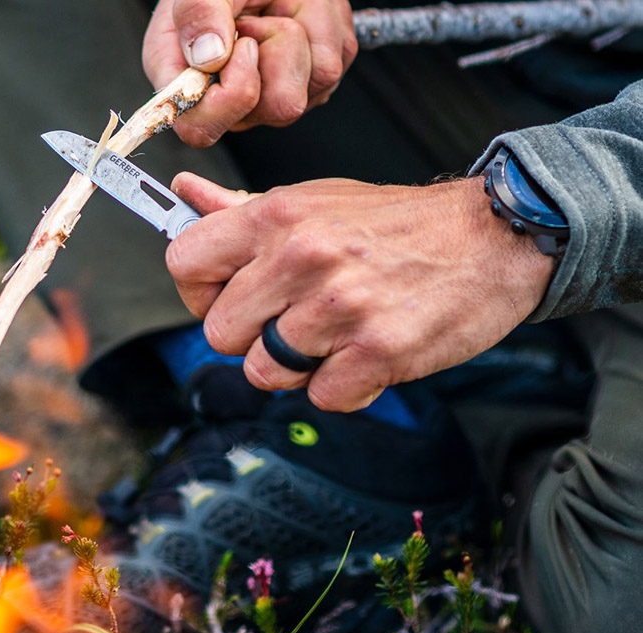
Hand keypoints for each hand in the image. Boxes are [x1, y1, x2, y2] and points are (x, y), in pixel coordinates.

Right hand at [143, 0, 356, 146]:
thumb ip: (197, 13)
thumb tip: (208, 56)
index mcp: (186, 86)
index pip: (202, 129)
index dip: (230, 96)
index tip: (242, 44)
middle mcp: (232, 104)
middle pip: (275, 109)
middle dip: (273, 52)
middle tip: (253, 21)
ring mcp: (275, 98)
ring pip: (311, 86)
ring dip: (296, 33)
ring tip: (273, 12)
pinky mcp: (313, 83)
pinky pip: (332, 63)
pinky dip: (320, 25)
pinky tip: (294, 12)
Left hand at [165, 173, 556, 410]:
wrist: (493, 235)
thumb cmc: (396, 223)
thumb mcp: (314, 200)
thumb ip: (243, 209)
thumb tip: (183, 192)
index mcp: (276, 216)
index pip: (184, 263)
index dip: (200, 292)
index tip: (229, 297)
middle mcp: (301, 257)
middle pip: (220, 333)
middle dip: (252, 338)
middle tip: (294, 321)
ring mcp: (339, 306)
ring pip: (266, 372)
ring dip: (298, 366)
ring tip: (336, 335)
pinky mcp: (377, 350)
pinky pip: (321, 397)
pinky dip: (343, 386)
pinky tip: (366, 353)